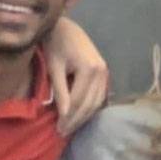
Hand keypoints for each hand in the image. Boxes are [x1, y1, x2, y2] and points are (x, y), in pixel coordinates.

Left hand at [43, 18, 108, 134]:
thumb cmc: (55, 44)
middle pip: (89, 104)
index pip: (78, 101)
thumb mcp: (54, 67)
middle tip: (62, 132)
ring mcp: (105, 72)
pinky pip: (99, 96)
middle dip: (75, 120)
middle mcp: (102, 71)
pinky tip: (80, 115)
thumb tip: (63, 115)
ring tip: (69, 127)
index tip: (57, 129)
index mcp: (89, 69)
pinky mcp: (104, 73)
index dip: (67, 117)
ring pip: (96, 102)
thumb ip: (60, 91)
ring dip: (83, 117)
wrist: (64, 27)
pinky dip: (90, 108)